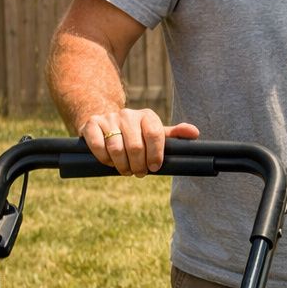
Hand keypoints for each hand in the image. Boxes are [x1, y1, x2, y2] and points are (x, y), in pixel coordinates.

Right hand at [79, 109, 199, 175]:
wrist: (105, 121)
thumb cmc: (136, 132)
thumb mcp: (156, 132)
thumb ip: (174, 135)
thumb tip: (195, 133)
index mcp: (147, 116)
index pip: (155, 135)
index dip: (156, 155)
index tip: (154, 167)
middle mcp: (128, 114)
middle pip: (136, 146)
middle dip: (139, 165)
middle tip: (139, 173)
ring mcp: (109, 118)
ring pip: (116, 148)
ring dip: (122, 165)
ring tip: (126, 170)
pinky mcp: (91, 124)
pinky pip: (98, 146)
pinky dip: (105, 159)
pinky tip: (110, 162)